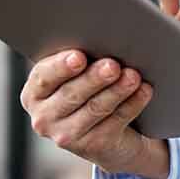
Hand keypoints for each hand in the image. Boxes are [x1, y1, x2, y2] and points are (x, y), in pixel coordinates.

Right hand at [19, 49, 165, 177]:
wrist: (110, 132)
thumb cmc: (92, 86)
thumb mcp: (81, 70)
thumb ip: (84, 52)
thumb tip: (106, 31)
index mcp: (35, 92)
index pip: (44, 77)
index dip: (60, 66)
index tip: (78, 56)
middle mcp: (44, 117)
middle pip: (71, 94)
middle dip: (94, 78)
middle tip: (113, 65)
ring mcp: (66, 136)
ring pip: (95, 108)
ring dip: (117, 90)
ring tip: (134, 76)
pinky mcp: (93, 147)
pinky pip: (115, 122)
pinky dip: (132, 104)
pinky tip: (144, 91)